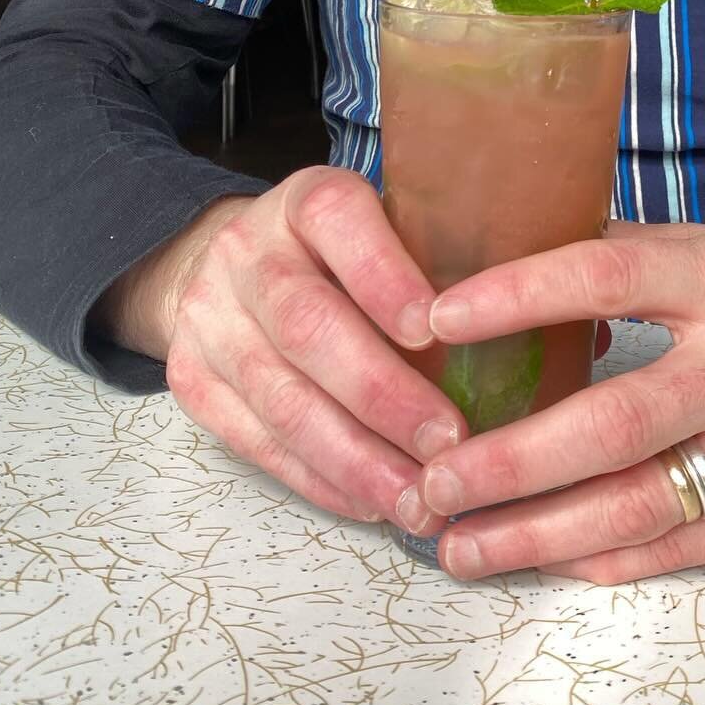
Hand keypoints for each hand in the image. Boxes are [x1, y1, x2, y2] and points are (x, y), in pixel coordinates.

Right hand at [109, 167, 469, 523]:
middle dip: (383, 394)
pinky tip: (371, 502)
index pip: (337, 221)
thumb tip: (511, 335)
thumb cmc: (337, 253)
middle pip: (308, 326)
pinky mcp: (193, 381)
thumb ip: (428, 260)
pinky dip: (321, 479)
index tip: (433, 329)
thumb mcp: (377, 224)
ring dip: (356, 459)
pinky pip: (258, 442)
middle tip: (448, 443)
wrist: (223, 265)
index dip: (384, 276)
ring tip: (418, 499)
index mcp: (304, 202)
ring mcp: (211, 319)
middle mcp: (247, 252)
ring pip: (281, 399)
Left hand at [398, 225, 704, 582]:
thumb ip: (636, 259)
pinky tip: (548, 559)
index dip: (518, 296)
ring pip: (641, 503)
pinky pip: (686, 543)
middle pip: (613, 421)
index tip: (437, 317)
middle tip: (431, 480)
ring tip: (463, 543)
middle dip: (509, 460)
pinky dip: (610, 558)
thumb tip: (518, 272)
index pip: (609, 276)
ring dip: (540, 532)